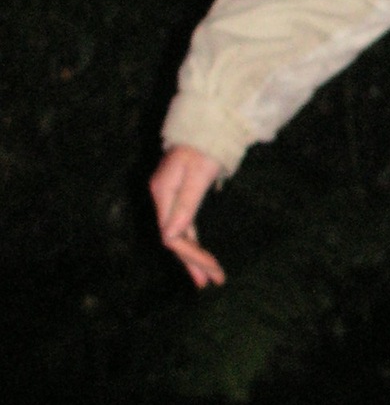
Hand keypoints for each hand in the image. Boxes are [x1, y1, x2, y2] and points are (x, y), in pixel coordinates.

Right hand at [150, 144, 225, 287]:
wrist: (206, 123)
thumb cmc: (205, 146)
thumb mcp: (198, 175)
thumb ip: (186, 205)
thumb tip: (171, 237)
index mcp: (163, 193)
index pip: (173, 236)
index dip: (192, 257)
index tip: (212, 271)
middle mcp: (162, 197)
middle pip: (175, 238)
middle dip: (194, 261)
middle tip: (212, 282)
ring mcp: (169, 196)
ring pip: (179, 234)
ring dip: (194, 256)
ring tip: (207, 278)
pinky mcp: (178, 195)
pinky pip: (183, 225)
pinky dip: (193, 241)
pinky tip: (200, 255)